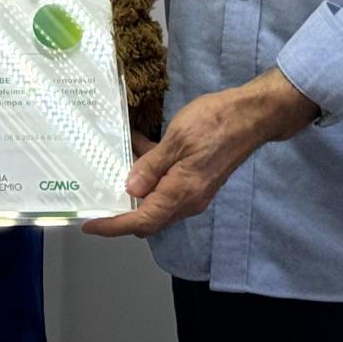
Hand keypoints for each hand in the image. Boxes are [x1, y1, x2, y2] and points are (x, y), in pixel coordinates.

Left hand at [82, 68, 317, 239]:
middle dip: (123, 207)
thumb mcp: (176, 140)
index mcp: (181, 193)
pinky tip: (139, 143)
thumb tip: (131, 190)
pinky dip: (152, 169)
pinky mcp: (198, 177)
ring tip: (116, 156)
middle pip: (148, 215)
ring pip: (157, 197)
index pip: (142, 221)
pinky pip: (168, 182)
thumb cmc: (215, 124)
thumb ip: (152, 166)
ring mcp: (194, 190)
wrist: (251, 116)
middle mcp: (188, 199)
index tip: (91, 225)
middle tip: (98, 190)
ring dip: (137, 183)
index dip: (114, 226)